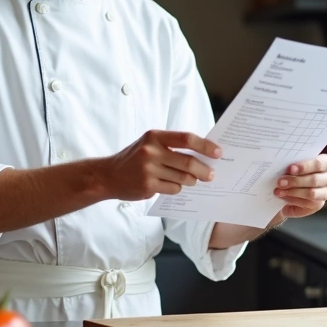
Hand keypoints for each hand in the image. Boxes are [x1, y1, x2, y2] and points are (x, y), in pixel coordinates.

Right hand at [102, 130, 220, 200]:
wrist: (108, 176)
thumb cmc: (135, 158)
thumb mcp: (150, 144)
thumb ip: (172, 146)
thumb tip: (204, 153)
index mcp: (155, 136)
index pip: (186, 139)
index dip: (205, 146)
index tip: (218, 153)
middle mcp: (151, 151)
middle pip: (188, 162)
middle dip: (204, 170)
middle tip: (211, 174)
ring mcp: (148, 170)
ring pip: (183, 178)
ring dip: (191, 181)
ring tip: (191, 180)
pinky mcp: (148, 186)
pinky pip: (174, 189)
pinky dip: (177, 188)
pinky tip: (169, 185)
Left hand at [272, 154, 326, 218]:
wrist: (286, 188)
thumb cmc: (291, 172)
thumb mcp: (291, 165)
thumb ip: (291, 164)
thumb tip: (281, 165)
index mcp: (325, 162)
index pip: (320, 163)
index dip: (306, 166)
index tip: (290, 168)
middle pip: (315, 179)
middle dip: (295, 181)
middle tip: (280, 182)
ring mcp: (324, 192)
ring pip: (311, 193)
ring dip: (293, 191)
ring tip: (279, 191)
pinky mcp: (318, 204)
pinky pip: (306, 203)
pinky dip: (292, 200)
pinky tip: (283, 197)